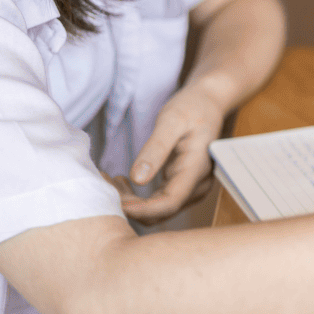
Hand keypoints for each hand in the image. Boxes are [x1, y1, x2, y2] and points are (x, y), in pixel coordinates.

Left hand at [113, 84, 228, 225]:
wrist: (209, 103)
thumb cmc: (192, 108)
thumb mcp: (172, 120)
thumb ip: (156, 149)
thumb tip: (138, 179)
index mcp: (197, 168)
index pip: (171, 202)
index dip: (143, 209)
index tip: (117, 204)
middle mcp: (198, 184)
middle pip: (162, 210)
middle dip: (131, 205)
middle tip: (104, 186)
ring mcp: (191, 188)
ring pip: (158, 209)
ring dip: (132, 202)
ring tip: (108, 181)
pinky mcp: (181, 186)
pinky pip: (158, 201)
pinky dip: (138, 197)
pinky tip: (121, 182)